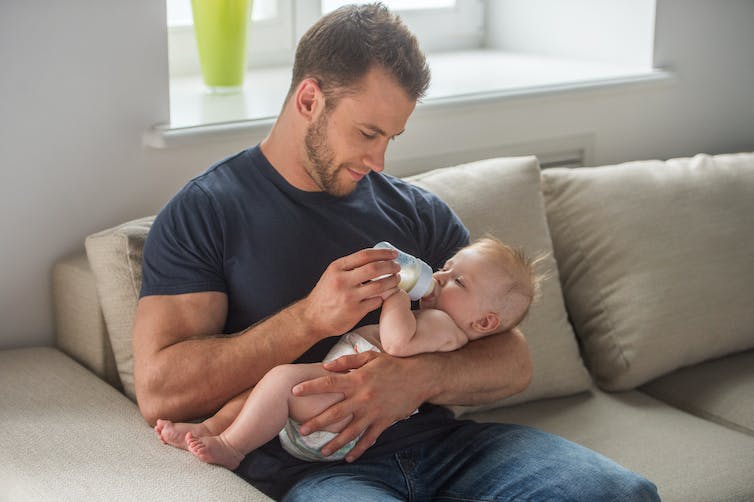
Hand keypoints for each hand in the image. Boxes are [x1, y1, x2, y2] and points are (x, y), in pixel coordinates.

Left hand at [292, 351, 425, 461]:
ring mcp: (373, 412)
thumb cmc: (394, 364)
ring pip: (350, 432)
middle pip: (335, 413)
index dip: (310, 387)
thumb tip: (326, 366)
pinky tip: (349, 457)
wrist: (420, 377)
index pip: (329, 383)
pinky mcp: (384, 422)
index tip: (295, 392)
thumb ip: (347, 361)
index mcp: (358, 379)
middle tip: (301, 430)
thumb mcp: (370, 356)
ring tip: (321, 451)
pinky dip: (359, 450)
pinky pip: (369, 439)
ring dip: (335, 443)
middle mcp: (363, 397)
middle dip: (316, 423)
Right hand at [301, 248, 399, 338]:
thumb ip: (349, 267)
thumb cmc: (324, 295)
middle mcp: (342, 281)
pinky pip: (376, 302)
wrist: (312, 318)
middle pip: (374, 268)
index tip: (393, 254)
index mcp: (337, 268)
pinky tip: (385, 296)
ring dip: (391, 282)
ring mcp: (349, 297)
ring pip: (379, 286)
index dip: (382, 253)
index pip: (364, 255)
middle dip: (390, 267)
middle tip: (397, 268)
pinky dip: (383, 297)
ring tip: (396, 280)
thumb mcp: (332, 275)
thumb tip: (373, 259)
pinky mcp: (355, 312)